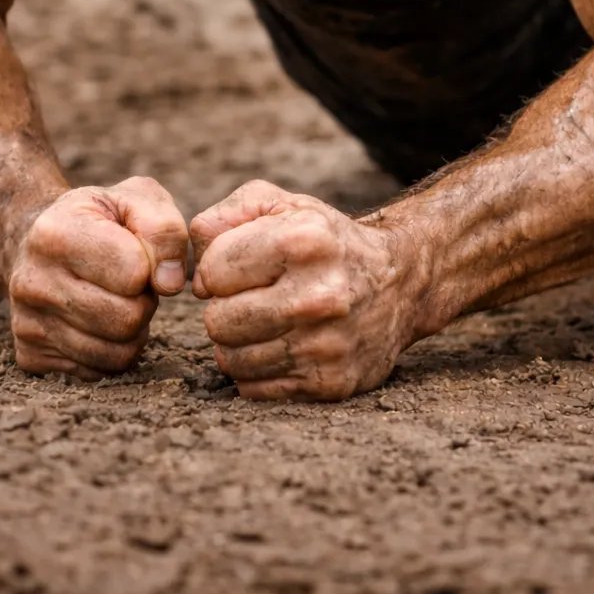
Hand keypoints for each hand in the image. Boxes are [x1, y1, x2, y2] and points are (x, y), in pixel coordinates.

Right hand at [7, 177, 187, 377]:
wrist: (35, 242)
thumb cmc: (98, 220)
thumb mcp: (136, 199)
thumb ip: (164, 230)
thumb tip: (171, 283)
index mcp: (55, 234)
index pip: (134, 273)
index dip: (150, 265)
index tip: (137, 253)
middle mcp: (32, 281)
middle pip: (127, 319)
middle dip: (143, 301)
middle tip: (131, 283)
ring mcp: (26, 323)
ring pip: (116, 353)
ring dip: (132, 329)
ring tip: (116, 299)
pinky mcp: (31, 355)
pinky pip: (98, 371)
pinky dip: (111, 351)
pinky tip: (99, 322)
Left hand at [190, 181, 420, 401]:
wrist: (399, 282)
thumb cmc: (324, 240)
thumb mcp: (281, 205)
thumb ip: (225, 216)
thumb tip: (194, 263)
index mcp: (304, 241)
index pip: (212, 272)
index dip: (215, 271)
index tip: (237, 269)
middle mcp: (320, 295)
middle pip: (217, 322)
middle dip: (223, 309)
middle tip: (249, 299)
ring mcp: (327, 344)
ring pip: (232, 360)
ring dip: (237, 343)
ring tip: (262, 322)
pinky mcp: (331, 382)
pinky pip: (255, 389)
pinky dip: (256, 370)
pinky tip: (278, 346)